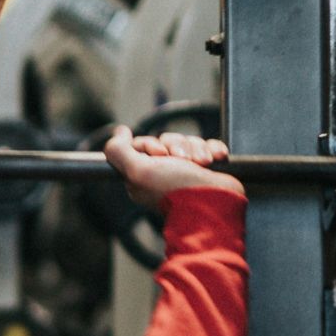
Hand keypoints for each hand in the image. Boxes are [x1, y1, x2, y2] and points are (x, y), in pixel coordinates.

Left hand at [102, 126, 242, 212]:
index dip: (151, 144)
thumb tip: (120, 132)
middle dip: (177, 146)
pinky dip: (213, 150)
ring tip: (202, 163)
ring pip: (188, 142)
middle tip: (182, 160)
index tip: (160, 155)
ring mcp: (186, 171)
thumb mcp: (138, 170)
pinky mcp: (207, 169)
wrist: (215, 204)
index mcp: (143, 176)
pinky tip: (216, 159)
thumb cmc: (176, 189)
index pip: (142, 145)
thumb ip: (119, 151)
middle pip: (167, 141)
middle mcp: (163, 173)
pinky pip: (209, 146)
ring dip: (197, 149)